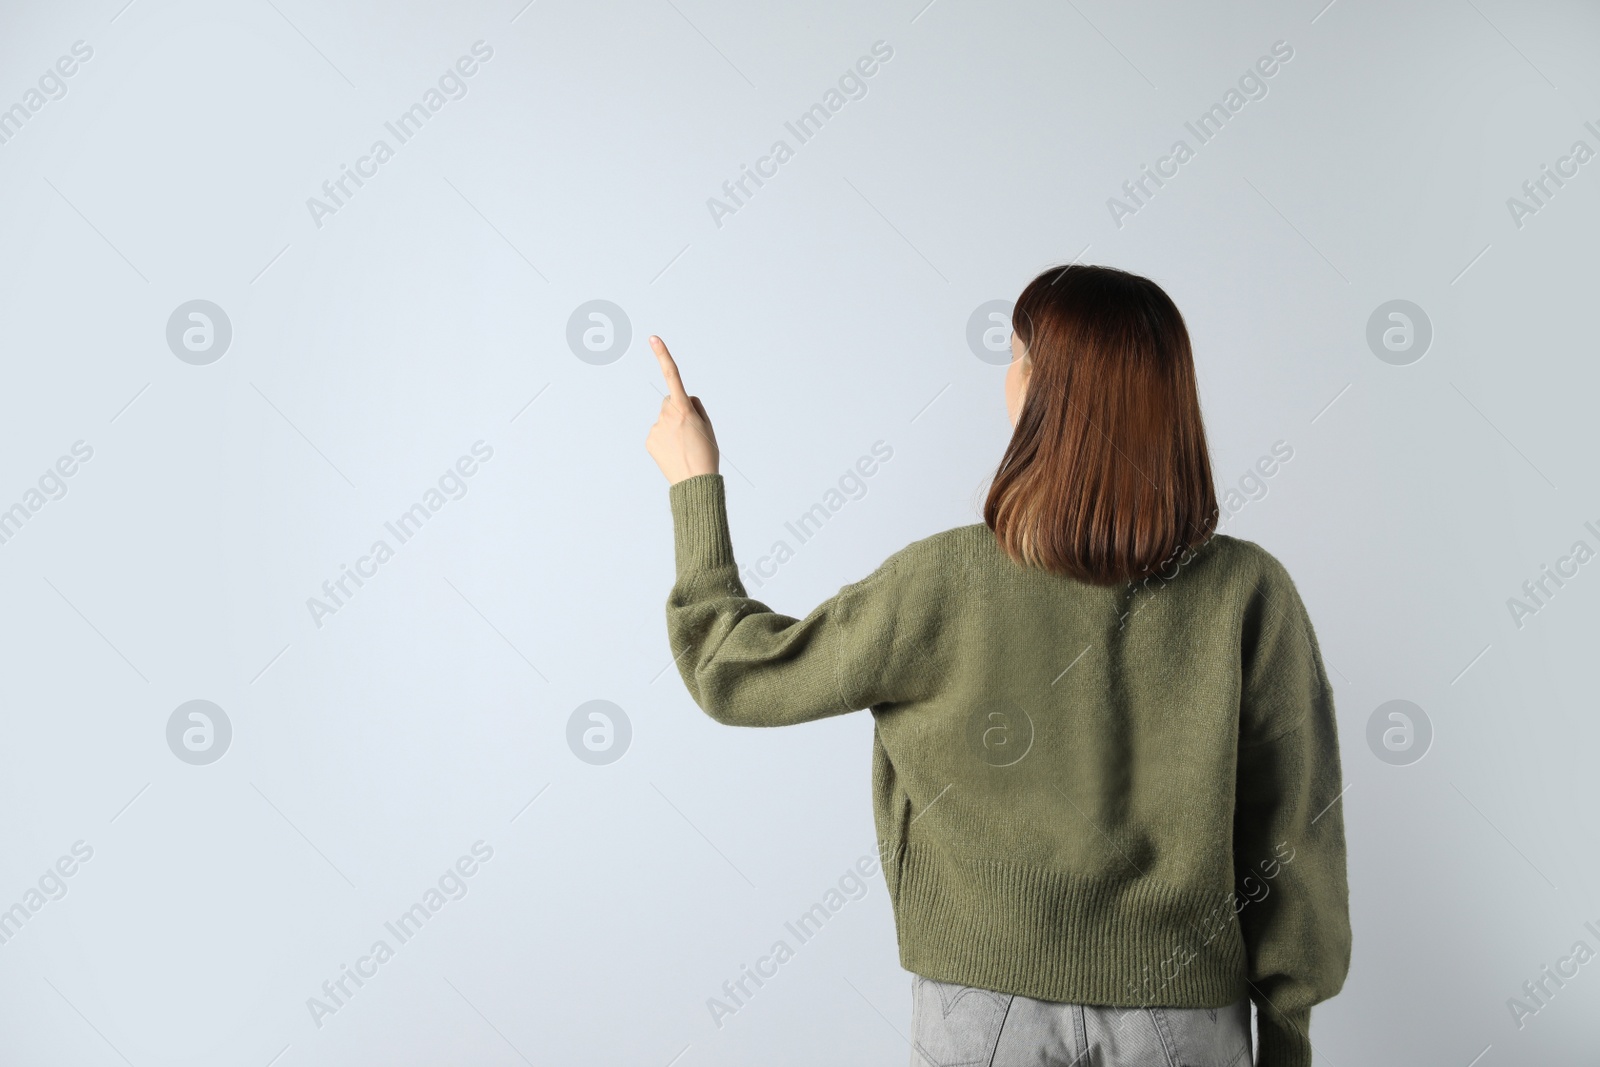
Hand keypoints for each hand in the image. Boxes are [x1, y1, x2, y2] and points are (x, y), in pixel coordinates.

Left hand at [645, 335, 719, 483]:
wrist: (694, 483)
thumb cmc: (706, 453)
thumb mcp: (708, 426)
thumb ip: (695, 407)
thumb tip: (683, 399)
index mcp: (684, 409)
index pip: (673, 377)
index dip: (663, 356)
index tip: (653, 339)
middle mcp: (666, 415)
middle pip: (670, 402)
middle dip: (678, 411)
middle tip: (691, 432)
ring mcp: (655, 428)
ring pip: (664, 418)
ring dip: (672, 427)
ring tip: (683, 446)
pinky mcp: (649, 440)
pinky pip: (658, 432)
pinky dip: (665, 439)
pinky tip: (674, 452)